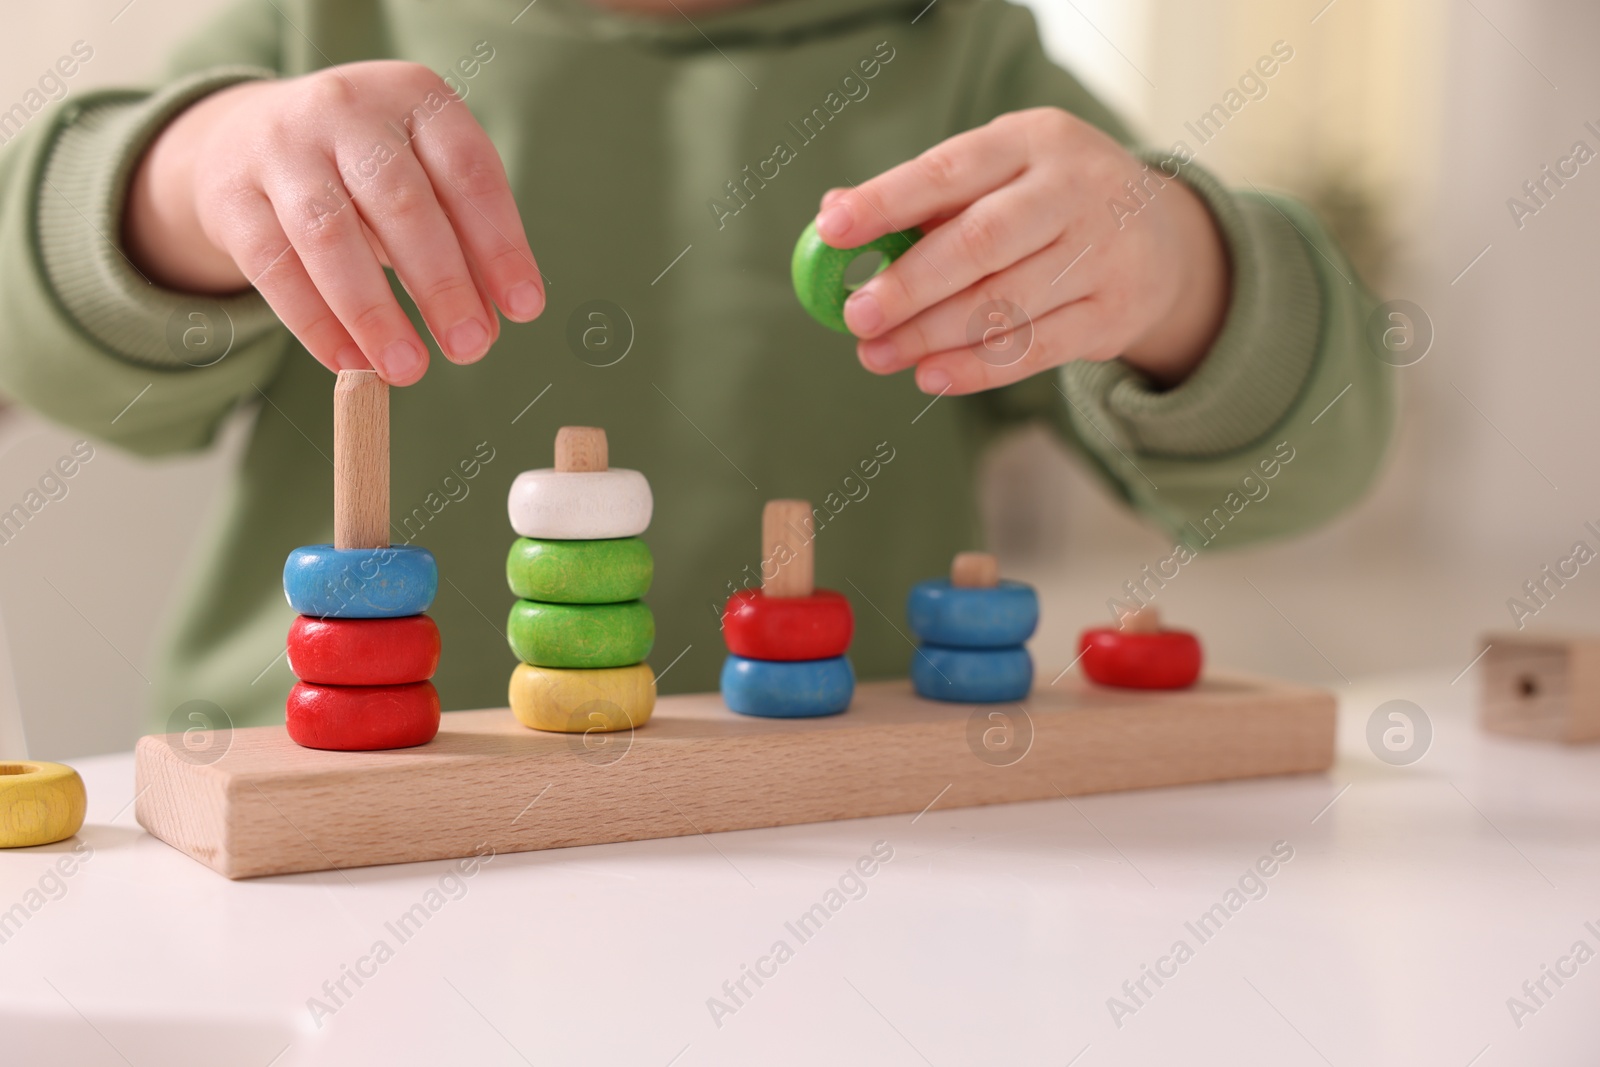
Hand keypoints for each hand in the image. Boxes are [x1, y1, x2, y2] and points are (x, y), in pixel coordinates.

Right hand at [124, 62, 544, 384]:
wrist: (246, 135)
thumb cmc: (366, 170)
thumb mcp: (424, 180)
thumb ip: (464, 244)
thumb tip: (493, 324)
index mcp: (414, 96)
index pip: (468, 171)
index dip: (500, 244)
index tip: (526, 310)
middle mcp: (346, 109)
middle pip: (401, 202)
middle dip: (441, 282)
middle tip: (472, 349)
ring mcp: (282, 146)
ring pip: (330, 235)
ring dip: (374, 312)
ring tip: (409, 370)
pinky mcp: (232, 194)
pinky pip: (275, 266)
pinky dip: (315, 322)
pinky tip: (350, 363)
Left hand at [813, 107, 1229, 394]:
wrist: (1164, 238)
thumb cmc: (1046, 202)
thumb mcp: (995, 176)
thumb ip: (918, 198)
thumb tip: (830, 215)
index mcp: (1033, 141)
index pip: (950, 169)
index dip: (887, 200)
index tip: (832, 229)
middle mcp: (1076, 188)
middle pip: (981, 241)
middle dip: (910, 283)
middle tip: (856, 315)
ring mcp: (1103, 251)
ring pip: (1006, 302)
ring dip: (933, 335)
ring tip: (877, 355)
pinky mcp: (1113, 312)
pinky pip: (1035, 348)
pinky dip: (977, 367)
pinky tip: (930, 376)